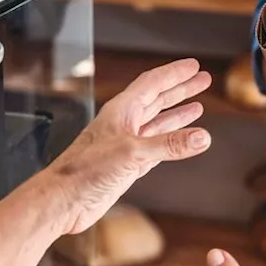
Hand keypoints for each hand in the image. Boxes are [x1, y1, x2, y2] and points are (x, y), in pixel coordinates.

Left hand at [50, 59, 211, 233]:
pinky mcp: (127, 165)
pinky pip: (156, 146)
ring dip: (178, 114)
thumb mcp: (132, 152)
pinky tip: (182, 140)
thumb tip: (201, 137)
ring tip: (198, 106)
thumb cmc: (84, 171)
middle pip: (157, 98)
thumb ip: (169, 144)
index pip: (152, 83)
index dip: (174, 73)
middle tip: (202, 80)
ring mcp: (126, 144)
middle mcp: (123, 123)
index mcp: (121, 111)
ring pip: (157, 122)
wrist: (64, 200)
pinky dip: (171, 141)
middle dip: (180, 89)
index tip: (194, 66)